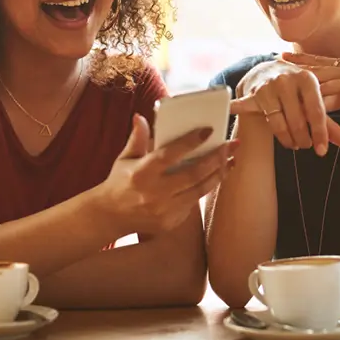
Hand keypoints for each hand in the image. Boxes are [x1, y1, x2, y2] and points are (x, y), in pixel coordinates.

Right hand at [103, 114, 237, 233]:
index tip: (208, 130)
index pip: (170, 154)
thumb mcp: (124, 158)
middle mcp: (154, 193)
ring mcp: (163, 210)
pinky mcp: (170, 222)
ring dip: (217, 174)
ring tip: (230, 161)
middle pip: (193, 174)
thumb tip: (140, 117)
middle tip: (230, 145)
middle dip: (216, 158)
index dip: (190, 142)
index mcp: (141, 173)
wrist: (109, 216)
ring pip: (199, 190)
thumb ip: (137, 138)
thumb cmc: (119, 182)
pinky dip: (204, 189)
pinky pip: (193, 203)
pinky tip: (214, 177)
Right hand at [230, 59, 339, 155]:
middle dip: (303, 138)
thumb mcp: (314, 103)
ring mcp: (269, 86)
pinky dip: (239, 107)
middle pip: (297, 120)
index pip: (316, 111)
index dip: (320, 133)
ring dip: (286, 138)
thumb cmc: (296, 91)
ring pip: (278, 122)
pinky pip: (247, 106)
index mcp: (308, 79)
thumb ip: (331, 125)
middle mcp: (288, 79)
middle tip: (306, 146)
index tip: (322, 150)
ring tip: (292, 144)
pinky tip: (232, 108)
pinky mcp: (253, 93)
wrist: (268, 71)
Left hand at [282, 52, 339, 120]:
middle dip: (298, 60)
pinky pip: (326, 85)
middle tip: (280, 55)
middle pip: (316, 62)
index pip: (328, 63)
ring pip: (316, 70)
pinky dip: (311, 88)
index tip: (301, 57)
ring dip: (298, 69)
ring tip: (281, 64)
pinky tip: (296, 87)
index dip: (313, 61)